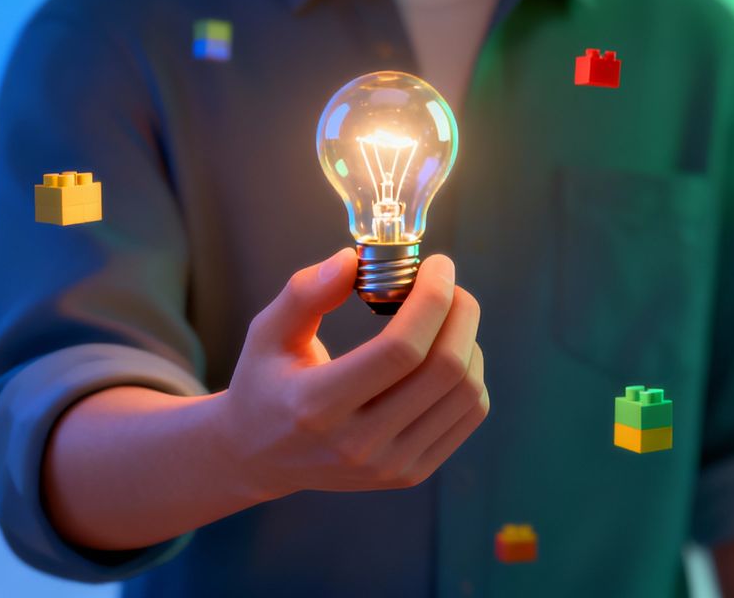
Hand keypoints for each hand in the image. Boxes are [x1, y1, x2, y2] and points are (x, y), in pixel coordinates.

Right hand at [217, 248, 486, 498]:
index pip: (400, 351)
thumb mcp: (266, 333)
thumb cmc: (265, 383)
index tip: (437, 264)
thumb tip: (350, 260)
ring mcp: (390, 465)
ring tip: (448, 316)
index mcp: (317, 407)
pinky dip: (471, 373)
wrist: (261, 457)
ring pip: (466, 393)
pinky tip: (447, 352)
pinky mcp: (411, 474)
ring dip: (469, 340)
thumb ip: (305, 293)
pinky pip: (468, 415)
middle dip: (460, 313)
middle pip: (443, 370)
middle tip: (450, 284)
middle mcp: (359, 443)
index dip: (431, 299)